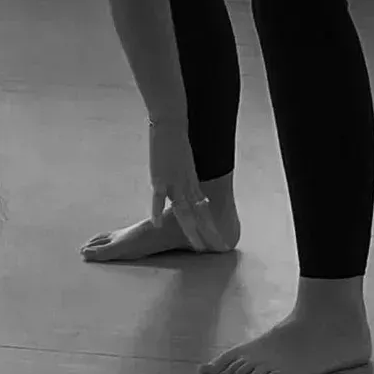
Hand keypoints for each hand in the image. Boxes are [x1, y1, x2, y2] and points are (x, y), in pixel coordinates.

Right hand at [148, 118, 229, 251]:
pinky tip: (157, 224)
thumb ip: (187, 176)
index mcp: (193, 182)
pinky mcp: (160, 178)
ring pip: (184, 211)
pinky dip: (157, 211)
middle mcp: (187, 186)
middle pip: (199, 214)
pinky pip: (159, 198)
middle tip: (213, 249)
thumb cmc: (177, 140)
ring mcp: (174, 183)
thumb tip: (188, 186)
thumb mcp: (185, 162)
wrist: (172, 124)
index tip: (216, 239)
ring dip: (190, 230)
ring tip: (196, 246)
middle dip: (206, 233)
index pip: (204, 208)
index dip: (210, 224)